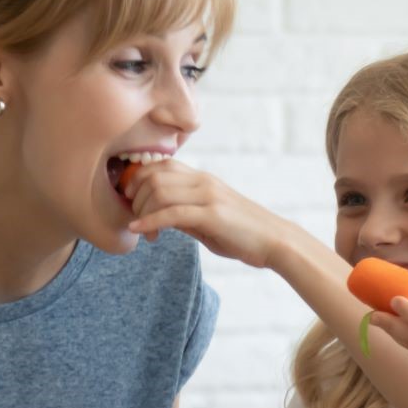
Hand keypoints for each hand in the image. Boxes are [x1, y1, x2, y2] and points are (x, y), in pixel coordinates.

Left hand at [124, 162, 290, 267]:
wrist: (276, 242)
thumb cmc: (244, 235)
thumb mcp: (209, 221)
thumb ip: (185, 216)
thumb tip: (159, 218)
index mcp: (203, 179)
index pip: (161, 165)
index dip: (138, 179)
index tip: (131, 200)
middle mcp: (204, 181)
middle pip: (154, 175)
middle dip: (134, 196)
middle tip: (133, 217)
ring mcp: (208, 196)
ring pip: (159, 191)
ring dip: (142, 211)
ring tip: (142, 231)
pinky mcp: (212, 215)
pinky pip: (172, 213)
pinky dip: (150, 222)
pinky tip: (140, 231)